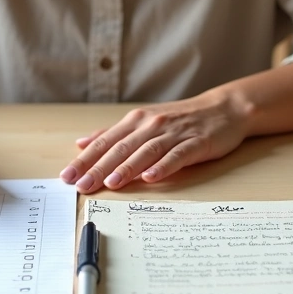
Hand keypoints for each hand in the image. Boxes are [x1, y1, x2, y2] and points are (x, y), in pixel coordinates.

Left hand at [60, 91, 249, 192]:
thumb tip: (82, 143)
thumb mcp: (144, 122)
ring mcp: (174, 134)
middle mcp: (152, 125)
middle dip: (99, 167)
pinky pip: (178, 156)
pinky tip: (151, 178)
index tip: (68, 175)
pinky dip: (164, 166)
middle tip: (82, 185)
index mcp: (136, 121)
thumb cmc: (181, 119)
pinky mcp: (196, 143)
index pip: (105, 142)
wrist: (224, 109)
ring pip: (146, 151)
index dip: (86, 159)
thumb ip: (113, 134)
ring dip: (127, 168)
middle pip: (121, 148)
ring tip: (111, 183)